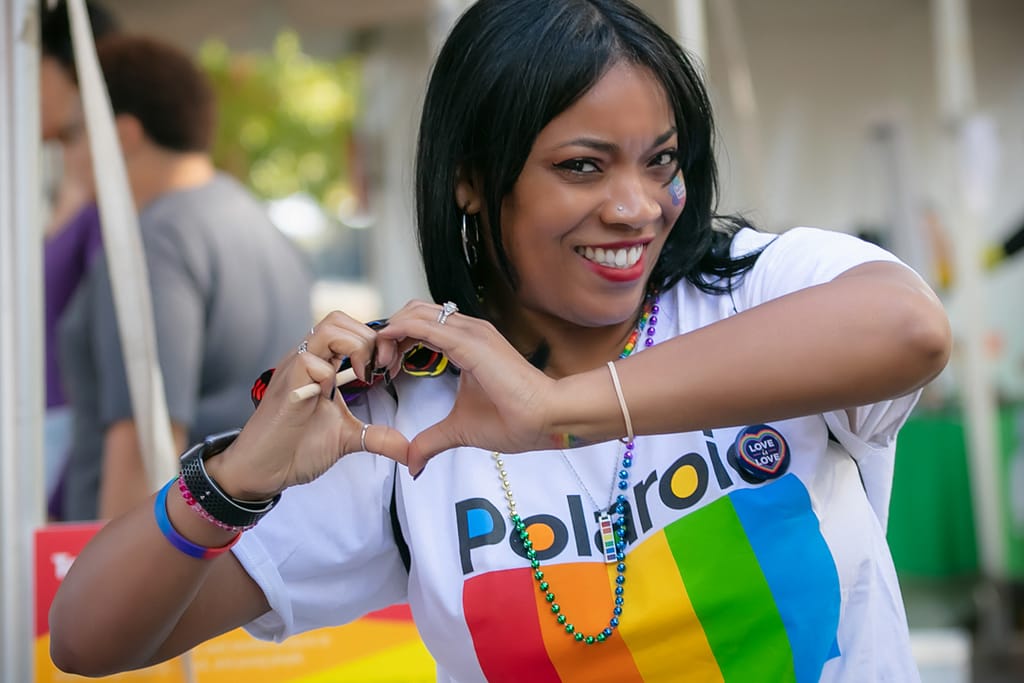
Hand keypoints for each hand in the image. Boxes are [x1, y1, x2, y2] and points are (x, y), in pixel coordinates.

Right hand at [206, 312, 409, 499]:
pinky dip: (327, 373)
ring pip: (327, 328)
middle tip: (378, 371)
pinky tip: (328, 395)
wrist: (261, 469)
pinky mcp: (286, 385)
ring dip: (353, 347)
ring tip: (360, 376)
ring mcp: (296, 369)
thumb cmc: (296, 448)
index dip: (377, 342)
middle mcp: (309, 359)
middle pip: (340, 319)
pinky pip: (308, 359)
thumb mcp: (348, 438)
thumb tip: (409, 450)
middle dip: (370, 340)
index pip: (351, 329)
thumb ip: (379, 437)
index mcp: (323, 365)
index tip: (390, 369)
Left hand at [378, 301, 559, 474]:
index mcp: (467, 343)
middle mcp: (468, 330)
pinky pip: (425, 326)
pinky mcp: (471, 342)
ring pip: (415, 313)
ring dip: (390, 333)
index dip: (396, 341)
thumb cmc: (515, 420)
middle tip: (379, 366)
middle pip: (413, 311)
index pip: (421, 324)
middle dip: (389, 334)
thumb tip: (413, 463)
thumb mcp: (460, 430)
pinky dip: (399, 333)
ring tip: (383, 364)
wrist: (546, 419)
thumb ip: (433, 440)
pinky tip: (388, 354)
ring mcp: (471, 332)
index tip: (385, 370)